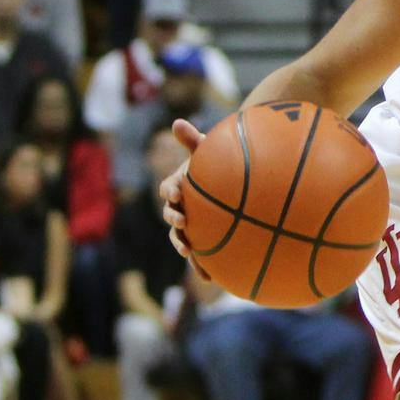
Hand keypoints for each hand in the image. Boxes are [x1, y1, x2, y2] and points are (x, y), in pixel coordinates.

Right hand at [157, 118, 207, 269]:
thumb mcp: (206, 151)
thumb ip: (193, 140)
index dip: (170, 191)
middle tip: (182, 221)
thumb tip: (177, 121)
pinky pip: (199, 254)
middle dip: (174, 219)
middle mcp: (181, 206)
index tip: (176, 193)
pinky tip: (211, 278)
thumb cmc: (217, 164)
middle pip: (171, 215)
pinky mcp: (201, 239)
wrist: (230, 184)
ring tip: (188, 252)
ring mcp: (190, 224)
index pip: (169, 188)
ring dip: (182, 244)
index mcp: (179, 185)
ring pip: (180, 236)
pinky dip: (201, 265)